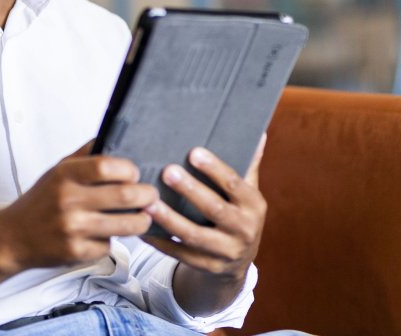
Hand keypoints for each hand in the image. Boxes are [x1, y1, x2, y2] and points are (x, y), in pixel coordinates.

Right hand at [0, 141, 159, 273]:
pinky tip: (108, 233)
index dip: (129, 170)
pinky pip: (110, 245)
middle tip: (151, 195)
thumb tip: (114, 134)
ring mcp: (73, 228)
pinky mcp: (76, 252)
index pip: (108, 166)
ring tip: (143, 216)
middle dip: (147, 195)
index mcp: (65, 175)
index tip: (135, 173)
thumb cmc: (40, 201)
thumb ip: (84, 154)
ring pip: (127, 225)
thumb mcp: (56, 170)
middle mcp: (68, 200)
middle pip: (126, 196)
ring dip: (142, 220)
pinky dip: (113, 240)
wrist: (12, 237)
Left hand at [142, 136, 266, 288]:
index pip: (234, 184)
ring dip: (169, 219)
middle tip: (167, 171)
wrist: (238, 263)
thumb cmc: (239, 215)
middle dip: (190, 190)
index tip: (193, 152)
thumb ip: (248, 165)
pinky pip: (180, 255)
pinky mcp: (207, 267)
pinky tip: (143, 228)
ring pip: (194, 235)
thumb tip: (258, 132)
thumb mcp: (248, 193)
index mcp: (254, 206)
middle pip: (214, 209)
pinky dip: (160, 242)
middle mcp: (244, 230)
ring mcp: (226, 252)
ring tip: (148, 202)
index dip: (214, 168)